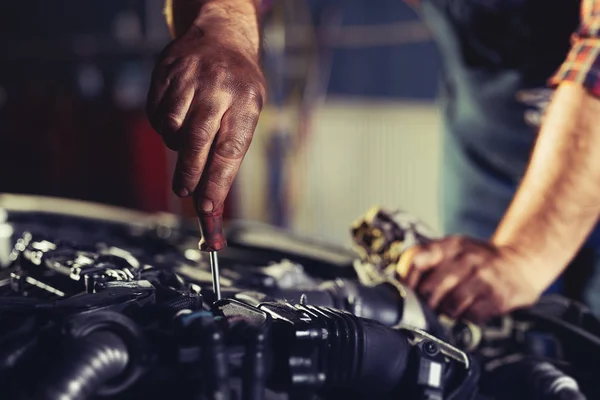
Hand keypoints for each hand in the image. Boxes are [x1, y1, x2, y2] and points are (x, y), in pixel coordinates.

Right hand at [147, 27, 265, 211]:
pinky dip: (163, 128)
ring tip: (187, 141)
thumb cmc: (239, 84)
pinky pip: (156, 115)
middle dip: (190, 174)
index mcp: (245, 101)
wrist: (221, 35)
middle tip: (185, 192)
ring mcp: (188, 79)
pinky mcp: (164, 74)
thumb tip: (211, 193)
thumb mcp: (250, 110)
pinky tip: (176, 121)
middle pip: (198, 142)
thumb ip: (231, 146)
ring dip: (176, 146)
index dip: (217, 182)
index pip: (230, 150)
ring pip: (172, 129)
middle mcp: (217, 89)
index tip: (207, 208)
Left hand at [398, 236, 546, 322]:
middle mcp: (466, 258)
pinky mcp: (497, 297)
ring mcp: (483, 277)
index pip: (416, 259)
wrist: (520, 263)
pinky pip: (470, 316)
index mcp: (450, 245)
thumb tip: (401, 284)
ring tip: (450, 307)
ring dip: (446, 312)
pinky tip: (470, 308)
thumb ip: (428, 260)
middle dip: (425, 303)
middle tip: (428, 305)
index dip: (406, 279)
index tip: (407, 291)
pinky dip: (466, 317)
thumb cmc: (479, 260)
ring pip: (449, 306)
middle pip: (430, 289)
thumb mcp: (454, 249)